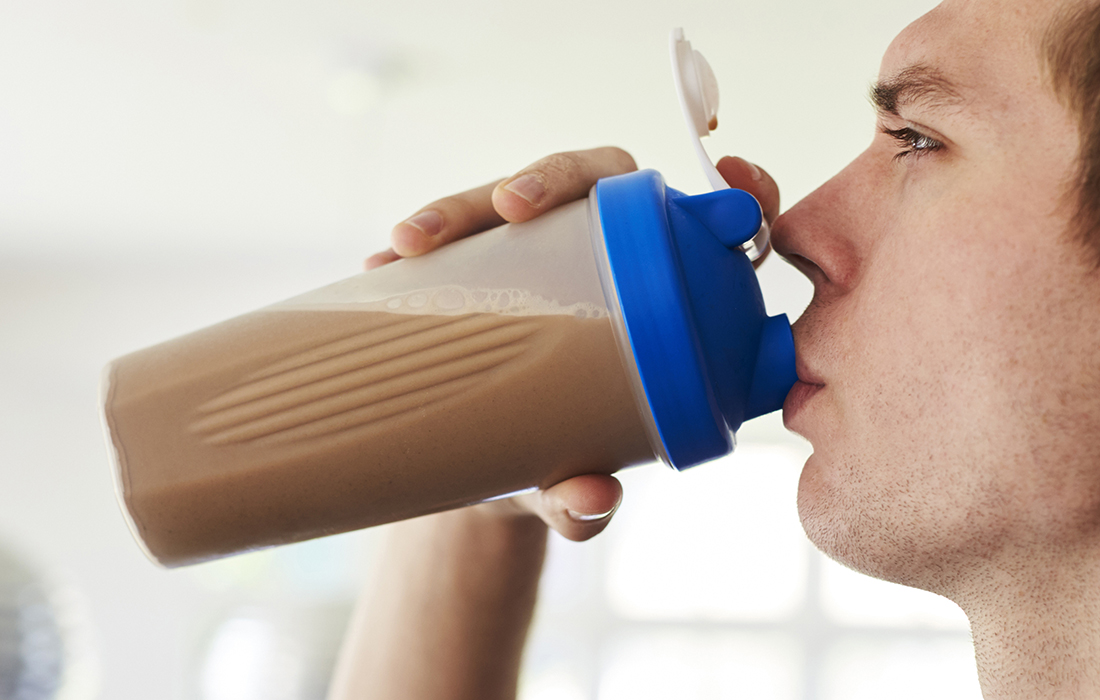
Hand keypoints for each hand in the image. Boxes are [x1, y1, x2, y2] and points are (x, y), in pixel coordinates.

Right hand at [363, 148, 779, 542]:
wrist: (474, 475)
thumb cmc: (548, 468)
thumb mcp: (564, 487)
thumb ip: (582, 501)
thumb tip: (590, 500)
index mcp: (659, 300)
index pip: (711, 229)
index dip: (737, 193)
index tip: (733, 176)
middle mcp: (601, 259)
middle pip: (595, 182)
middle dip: (554, 176)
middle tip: (509, 206)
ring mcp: (537, 252)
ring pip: (511, 199)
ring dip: (461, 207)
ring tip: (410, 243)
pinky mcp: (479, 260)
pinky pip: (453, 235)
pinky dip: (420, 242)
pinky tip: (382, 266)